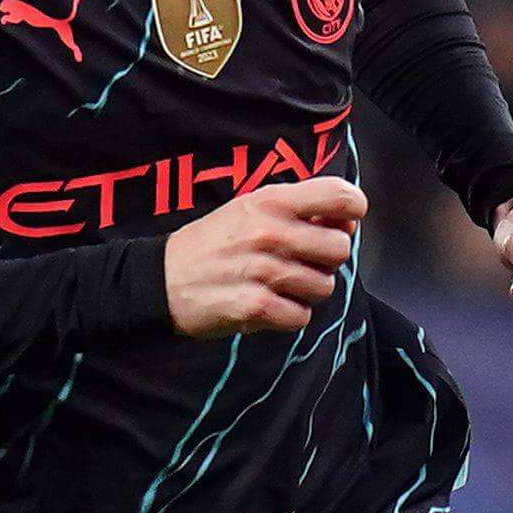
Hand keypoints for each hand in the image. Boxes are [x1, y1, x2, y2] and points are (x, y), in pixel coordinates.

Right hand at [166, 173, 366, 334]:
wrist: (160, 279)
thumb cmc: (212, 243)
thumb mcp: (249, 208)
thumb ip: (297, 209)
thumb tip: (347, 221)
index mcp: (271, 201)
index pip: (341, 197)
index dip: (352, 211)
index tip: (340, 223)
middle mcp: (269, 232)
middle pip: (340, 249)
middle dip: (327, 261)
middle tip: (302, 262)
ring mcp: (262, 270)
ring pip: (325, 287)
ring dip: (307, 291)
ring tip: (280, 285)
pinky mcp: (255, 306)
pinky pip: (301, 316)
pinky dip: (289, 315)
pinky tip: (269, 305)